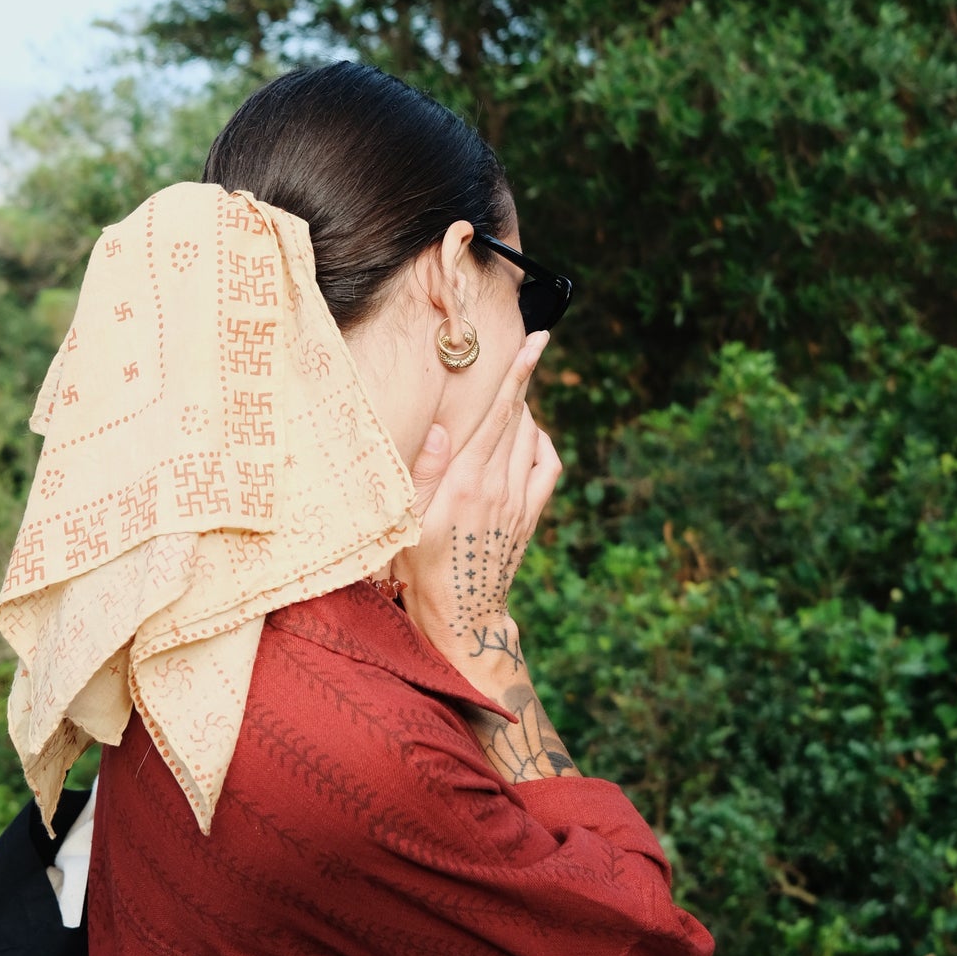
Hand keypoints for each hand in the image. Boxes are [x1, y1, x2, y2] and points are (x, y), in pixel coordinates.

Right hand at [395, 332, 561, 707]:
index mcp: (467, 481)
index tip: (537, 342)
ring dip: (523, 412)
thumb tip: (441, 427)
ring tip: (505, 399)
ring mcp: (520, 501)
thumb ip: (424, 471)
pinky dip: (542, 444)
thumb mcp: (408, 520)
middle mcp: (499, 487)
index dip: (519, 374)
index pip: (499, 414)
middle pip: (520, 418)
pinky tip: (527, 437)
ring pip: (532, 438)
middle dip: (521, 383)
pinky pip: (548, 467)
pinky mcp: (530, 515)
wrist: (461, 614)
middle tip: (516, 356)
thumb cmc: (422, 566)